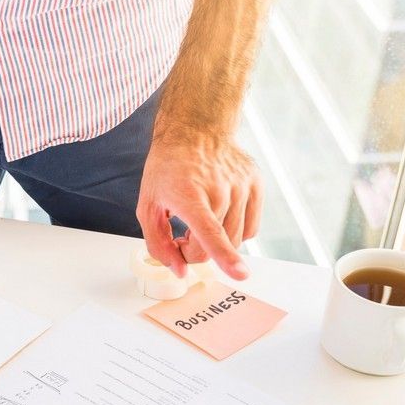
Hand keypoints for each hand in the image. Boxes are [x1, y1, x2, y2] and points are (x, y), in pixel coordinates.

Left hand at [135, 133, 261, 279]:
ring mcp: (242, 186)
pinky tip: (219, 216)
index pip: (209, 231)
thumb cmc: (167, 169)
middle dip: (195, 250)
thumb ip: (158, 243)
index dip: (223, 255)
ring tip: (199, 223)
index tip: (240, 274)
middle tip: (181, 236)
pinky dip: (235, 232)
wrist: (195, 131)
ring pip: (236, 239)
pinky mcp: (256, 185)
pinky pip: (251, 227)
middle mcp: (220, 190)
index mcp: (189, 195)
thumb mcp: (148, 206)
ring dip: (215, 243)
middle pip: (214, 245)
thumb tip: (180, 271)